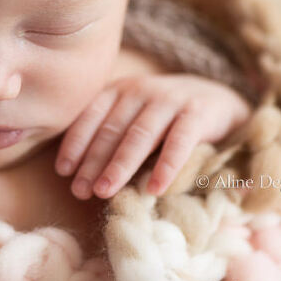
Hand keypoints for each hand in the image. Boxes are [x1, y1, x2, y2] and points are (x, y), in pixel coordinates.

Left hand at [55, 74, 250, 198]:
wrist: (217, 100)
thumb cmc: (163, 117)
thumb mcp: (133, 116)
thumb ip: (109, 132)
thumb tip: (74, 172)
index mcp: (120, 90)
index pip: (91, 115)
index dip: (75, 143)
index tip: (63, 171)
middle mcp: (141, 90)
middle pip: (111, 129)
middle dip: (92, 161)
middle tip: (79, 190)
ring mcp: (170, 99)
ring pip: (140, 135)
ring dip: (120, 165)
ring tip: (104, 191)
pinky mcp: (197, 113)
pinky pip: (179, 142)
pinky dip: (166, 165)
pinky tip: (155, 189)